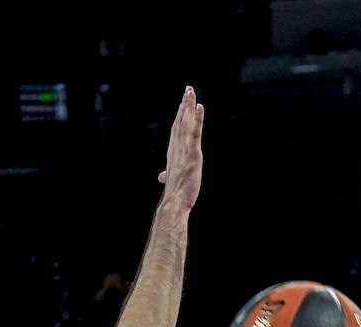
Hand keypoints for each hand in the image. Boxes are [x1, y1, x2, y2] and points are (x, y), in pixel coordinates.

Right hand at [157, 86, 203, 210]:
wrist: (174, 203)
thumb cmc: (174, 194)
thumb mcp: (171, 180)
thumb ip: (167, 174)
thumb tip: (161, 176)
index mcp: (173, 152)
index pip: (177, 129)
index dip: (180, 114)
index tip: (183, 102)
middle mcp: (176, 147)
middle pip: (180, 121)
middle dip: (184, 105)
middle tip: (188, 89)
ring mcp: (184, 149)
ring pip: (186, 123)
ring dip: (188, 106)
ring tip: (191, 91)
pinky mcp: (193, 154)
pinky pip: (195, 132)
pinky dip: (197, 119)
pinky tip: (199, 106)